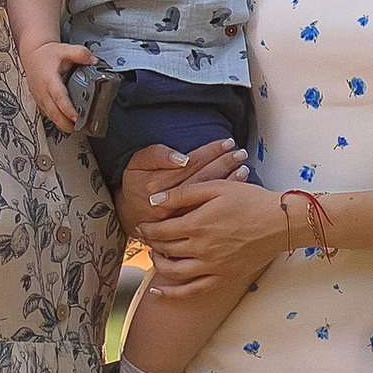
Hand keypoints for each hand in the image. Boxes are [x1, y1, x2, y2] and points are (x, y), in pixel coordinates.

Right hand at [19, 38, 96, 133]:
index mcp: (49, 79)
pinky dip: (58, 120)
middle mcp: (42, 91)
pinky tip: (68, 122)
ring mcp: (39, 98)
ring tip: (77, 128)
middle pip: (54, 113)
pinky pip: (48, 114)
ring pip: (50, 116)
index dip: (67, 109)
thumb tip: (94, 61)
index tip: (76, 117)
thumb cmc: (48, 54)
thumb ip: (81, 54)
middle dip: (66, 123)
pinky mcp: (39, 102)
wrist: (33, 55)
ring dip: (62, 124)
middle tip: (81, 127)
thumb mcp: (65, 49)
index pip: (58, 97)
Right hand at [117, 136, 242, 243]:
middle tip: (240, 153)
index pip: (190, 163)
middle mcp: (168, 203)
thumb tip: (182, 158)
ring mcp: (176, 218)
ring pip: (207, 198)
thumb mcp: (136, 163)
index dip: (210, 152)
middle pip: (202, 179)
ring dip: (228, 181)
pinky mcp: (183, 229)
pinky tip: (236, 188)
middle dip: (223, 164)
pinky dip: (223, 199)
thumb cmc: (135, 185)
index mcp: (156, 184)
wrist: (129, 216)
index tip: (227, 143)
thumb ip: (157, 155)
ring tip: (243, 167)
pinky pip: (207, 212)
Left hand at [145, 169, 294, 297]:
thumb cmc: (250, 200)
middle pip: (165, 249)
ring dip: (158, 264)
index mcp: (198, 224)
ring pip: (173, 271)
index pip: (161, 230)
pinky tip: (159, 291)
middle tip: (146, 237)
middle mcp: (201, 248)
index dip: (148, 228)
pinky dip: (172, 293)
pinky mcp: (223, 278)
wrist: (281, 222)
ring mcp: (212, 266)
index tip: (143, 224)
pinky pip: (192, 290)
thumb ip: (183, 193)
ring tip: (155, 255)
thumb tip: (154, 201)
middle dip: (151, 243)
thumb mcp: (216, 187)